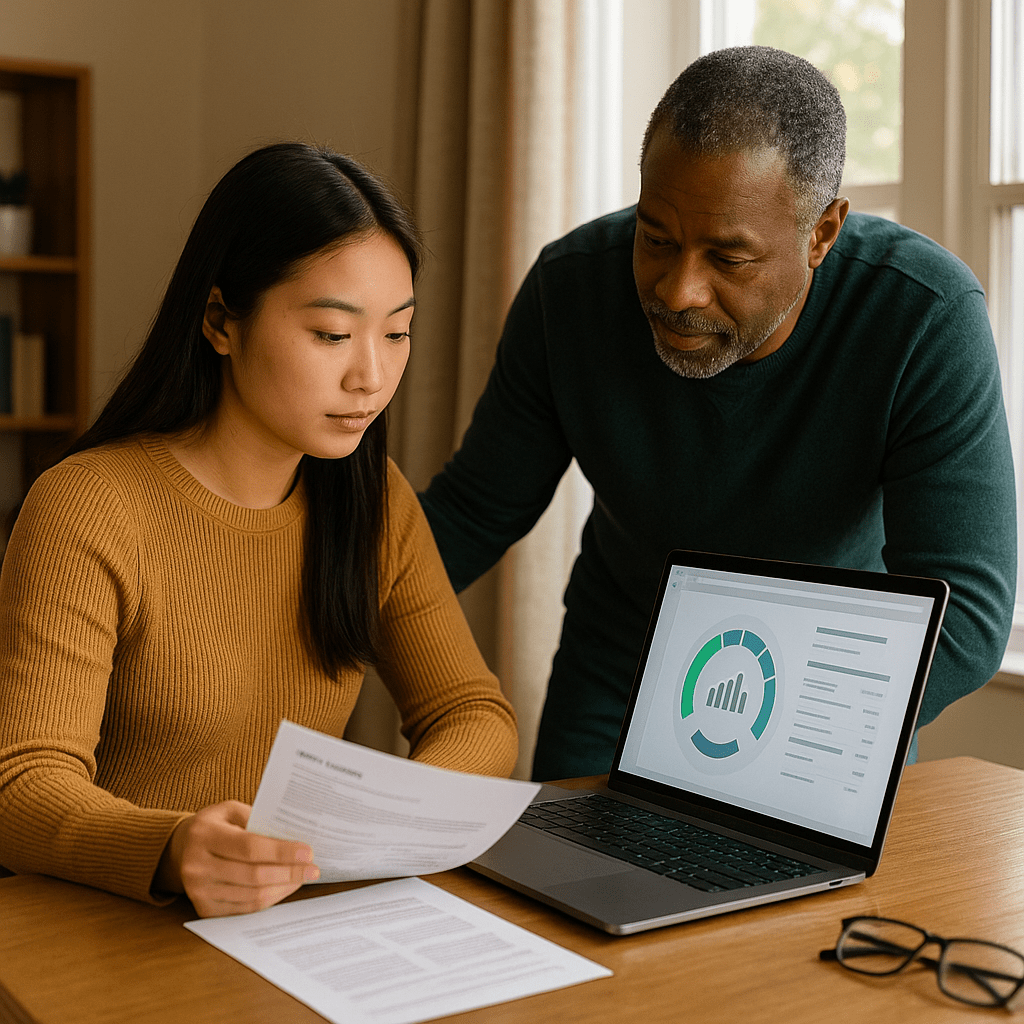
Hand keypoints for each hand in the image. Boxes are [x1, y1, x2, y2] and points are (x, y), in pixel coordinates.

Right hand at [156, 800, 319, 916]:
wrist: (180, 849)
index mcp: (205, 835)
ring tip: (302, 877)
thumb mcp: (230, 810)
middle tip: (313, 868)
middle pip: (253, 876)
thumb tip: (293, 834)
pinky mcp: (204, 909)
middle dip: (289, 873)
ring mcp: (198, 891)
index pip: (250, 847)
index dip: (282, 852)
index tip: (308, 852)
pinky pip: (244, 909)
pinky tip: (284, 888)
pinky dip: (269, 900)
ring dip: (283, 888)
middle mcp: (197, 866)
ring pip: (252, 896)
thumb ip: (258, 819)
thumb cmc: (215, 825)